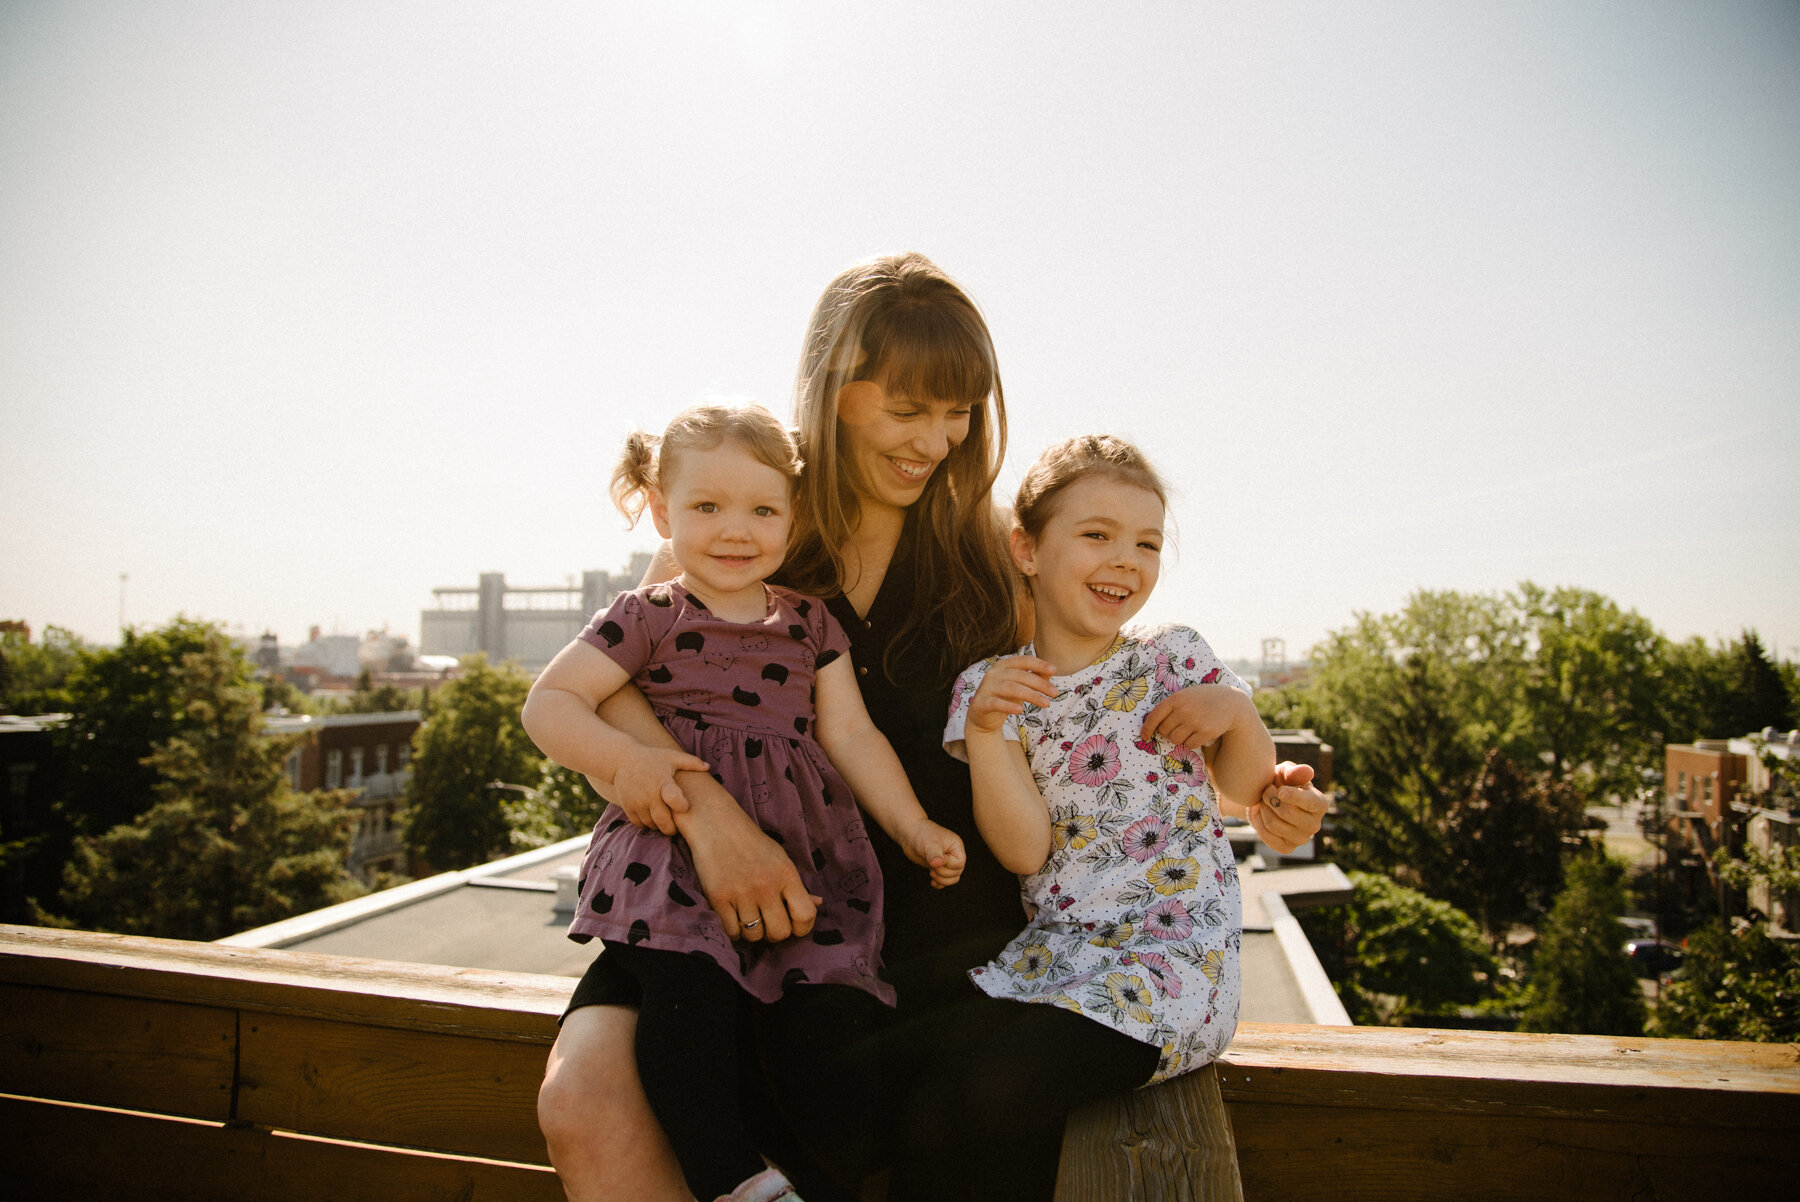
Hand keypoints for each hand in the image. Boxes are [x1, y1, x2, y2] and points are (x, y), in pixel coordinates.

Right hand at [611, 747, 707, 834]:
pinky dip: (647, 825)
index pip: (674, 799)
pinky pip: (639, 824)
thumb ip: (691, 762)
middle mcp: (649, 794)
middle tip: (676, 828)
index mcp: (663, 782)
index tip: (684, 806)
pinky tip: (652, 820)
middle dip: (672, 829)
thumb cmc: (652, 758)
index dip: (682, 806)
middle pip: (663, 822)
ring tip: (665, 823)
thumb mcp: (671, 757)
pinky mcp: (628, 807)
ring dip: (659, 827)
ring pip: (651, 825)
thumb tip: (708, 767)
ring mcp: (637, 802)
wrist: (622, 759)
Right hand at [680, 787, 821, 942]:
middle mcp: (766, 885)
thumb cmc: (751, 843)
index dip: (803, 928)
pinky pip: (732, 931)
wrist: (715, 823)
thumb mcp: (780, 859)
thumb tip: (818, 904)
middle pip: (780, 932)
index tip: (793, 924)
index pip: (806, 915)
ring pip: (754, 935)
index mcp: (786, 874)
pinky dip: (734, 931)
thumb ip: (797, 885)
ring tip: (749, 918)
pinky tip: (734, 918)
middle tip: (768, 923)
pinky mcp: (718, 897)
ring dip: (752, 933)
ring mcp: (741, 892)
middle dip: (775, 934)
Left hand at [902, 819, 966, 888]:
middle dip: (943, 873)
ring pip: (952, 878)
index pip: (959, 863)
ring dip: (942, 880)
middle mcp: (954, 854)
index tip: (936, 859)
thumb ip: (934, 854)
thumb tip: (938, 864)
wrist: (910, 833)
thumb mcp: (929, 844)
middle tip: (931, 866)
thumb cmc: (921, 834)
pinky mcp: (938, 867)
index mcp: (956, 846)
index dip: (948, 865)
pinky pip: (944, 881)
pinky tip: (932, 882)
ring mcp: (946, 861)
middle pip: (957, 873)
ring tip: (931, 872)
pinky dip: (939, 883)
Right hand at [968, 657, 1057, 735]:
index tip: (1054, 670)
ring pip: (1011, 688)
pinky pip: (995, 703)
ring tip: (1046, 703)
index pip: (1023, 660)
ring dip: (1031, 695)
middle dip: (1039, 683)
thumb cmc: (1005, 698)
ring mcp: (986, 688)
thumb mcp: (1021, 687)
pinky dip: (1008, 706)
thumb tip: (1052, 670)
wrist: (982, 719)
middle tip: (1055, 693)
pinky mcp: (981, 703)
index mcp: (1003, 666)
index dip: (1038, 664)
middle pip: (1019, 675)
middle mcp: (994, 674)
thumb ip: (1034, 677)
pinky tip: (1020, 710)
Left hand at [1140, 683, 1252, 750]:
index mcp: (1176, 699)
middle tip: (1177, 729)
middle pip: (1164, 731)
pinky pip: (1189, 745)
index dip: (1147, 729)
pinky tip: (1198, 735)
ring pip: (1175, 740)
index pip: (1154, 716)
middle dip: (1168, 733)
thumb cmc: (1204, 699)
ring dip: (1180, 739)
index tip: (1145, 737)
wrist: (1231, 702)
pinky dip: (1191, 743)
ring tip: (1188, 731)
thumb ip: (1172, 706)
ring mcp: (1195, 721)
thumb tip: (1154, 726)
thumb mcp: (1186, 695)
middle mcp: (1183, 710)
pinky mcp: (1206, 732)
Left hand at [1245, 761, 1329, 853]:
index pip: (1310, 802)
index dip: (1294, 796)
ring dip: (1263, 808)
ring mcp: (1301, 839)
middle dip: (1270, 798)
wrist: (1269, 801)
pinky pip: (1266, 835)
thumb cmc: (1282, 783)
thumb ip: (1295, 771)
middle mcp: (1315, 824)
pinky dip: (1258, 821)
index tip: (1280, 791)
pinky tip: (1260, 813)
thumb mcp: (1286, 773)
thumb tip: (1307, 772)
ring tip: (1263, 800)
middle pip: (1288, 813)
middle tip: (1266, 790)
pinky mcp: (1286, 848)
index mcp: (1320, 804)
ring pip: (1273, 823)